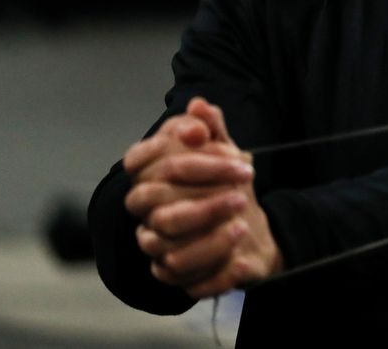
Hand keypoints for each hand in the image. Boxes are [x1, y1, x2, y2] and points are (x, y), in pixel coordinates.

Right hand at [123, 98, 283, 296]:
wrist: (241, 214)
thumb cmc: (221, 175)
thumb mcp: (221, 145)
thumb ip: (210, 125)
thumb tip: (199, 105)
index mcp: (147, 176)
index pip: (143, 164)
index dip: (187, 158)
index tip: (229, 150)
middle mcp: (146, 212)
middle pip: (160, 209)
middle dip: (205, 199)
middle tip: (244, 188)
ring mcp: (157, 244)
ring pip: (169, 250)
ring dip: (209, 238)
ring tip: (242, 223)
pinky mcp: (175, 274)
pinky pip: (186, 282)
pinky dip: (216, 272)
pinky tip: (241, 260)